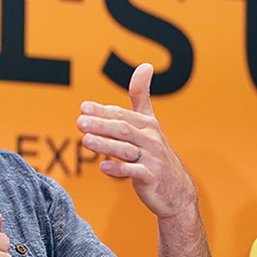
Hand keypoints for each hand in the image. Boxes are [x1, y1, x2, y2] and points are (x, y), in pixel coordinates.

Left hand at [77, 62, 196, 219]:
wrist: (176, 191)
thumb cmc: (156, 154)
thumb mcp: (150, 125)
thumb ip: (142, 97)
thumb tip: (145, 65)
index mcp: (148, 125)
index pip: (122, 115)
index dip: (103, 111)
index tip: (84, 107)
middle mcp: (151, 140)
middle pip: (123, 129)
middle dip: (101, 125)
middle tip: (80, 122)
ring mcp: (152, 159)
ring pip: (125, 149)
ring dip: (105, 144)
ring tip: (86, 140)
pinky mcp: (152, 178)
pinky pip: (134, 172)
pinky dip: (118, 169)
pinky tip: (103, 166)